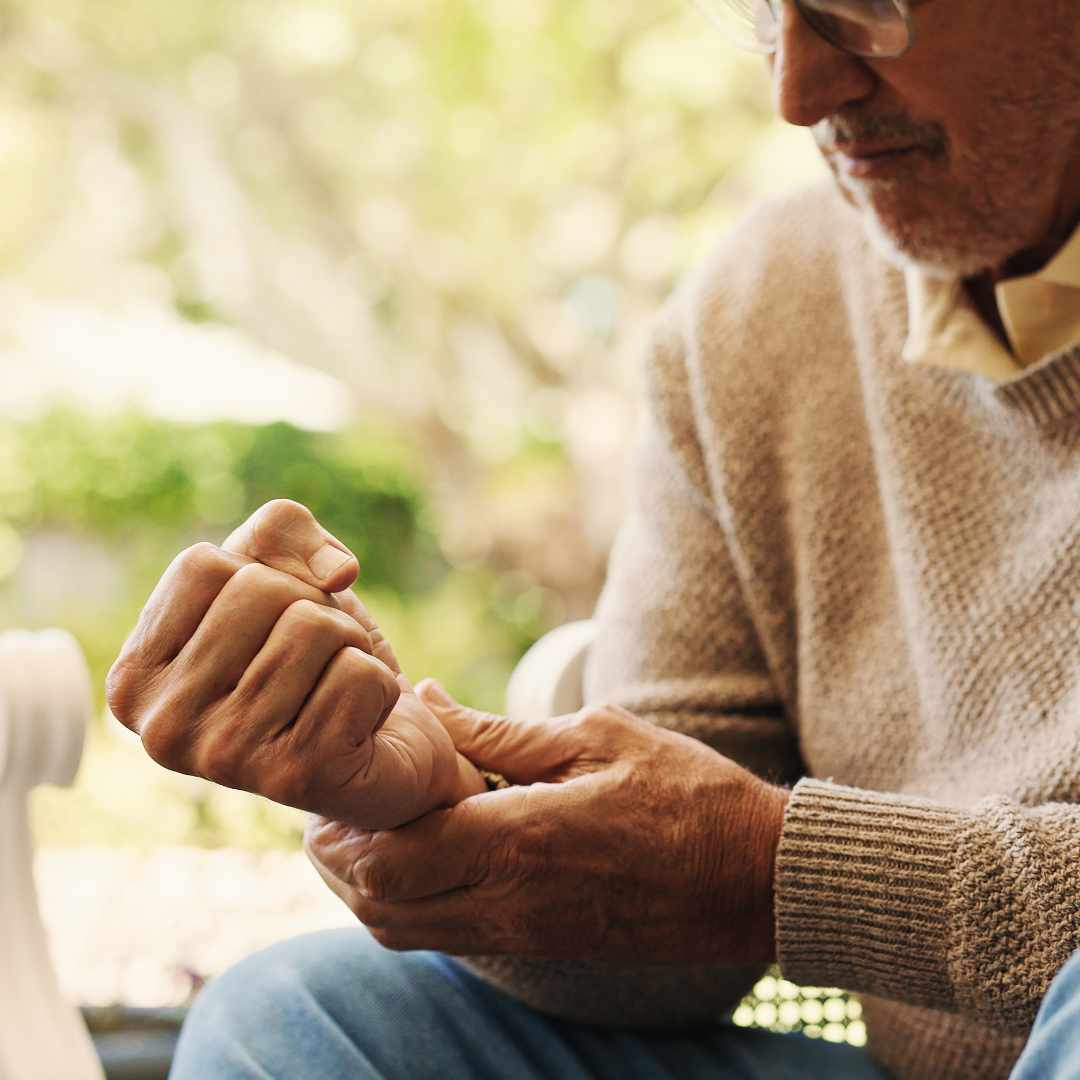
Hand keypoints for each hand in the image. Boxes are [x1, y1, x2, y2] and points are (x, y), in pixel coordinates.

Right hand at [106, 500, 485, 828]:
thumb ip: (282, 532)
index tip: (270, 627)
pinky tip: (360, 726)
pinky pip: (358, 674)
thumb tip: (336, 571)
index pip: (201, 565)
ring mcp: (225, 758)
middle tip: (315, 663)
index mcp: (136, 677)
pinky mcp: (295, 777)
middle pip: (261, 591)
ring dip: (350, 646)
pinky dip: (378, 686)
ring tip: (336, 690)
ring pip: (313, 628)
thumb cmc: (318, 660)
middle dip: (313, 608)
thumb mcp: (284, 575)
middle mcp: (163, 727)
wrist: (384, 756)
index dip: (260, 574)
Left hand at [305, 684, 790, 965]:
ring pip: (405, 932)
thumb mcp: (596, 736)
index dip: (348, 824)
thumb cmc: (686, 792)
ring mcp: (524, 934)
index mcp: (524, 840)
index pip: (394, 855)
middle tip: (337, 807)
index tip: (343, 781)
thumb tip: (427, 699)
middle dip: (339, 860)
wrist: (754, 879)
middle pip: (381, 905)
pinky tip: (422, 853)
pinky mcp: (538, 946)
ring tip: (367, 830)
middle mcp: (512, 902)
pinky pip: (446, 936)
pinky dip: (409, 903)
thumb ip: (499, 729)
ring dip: (367, 887)